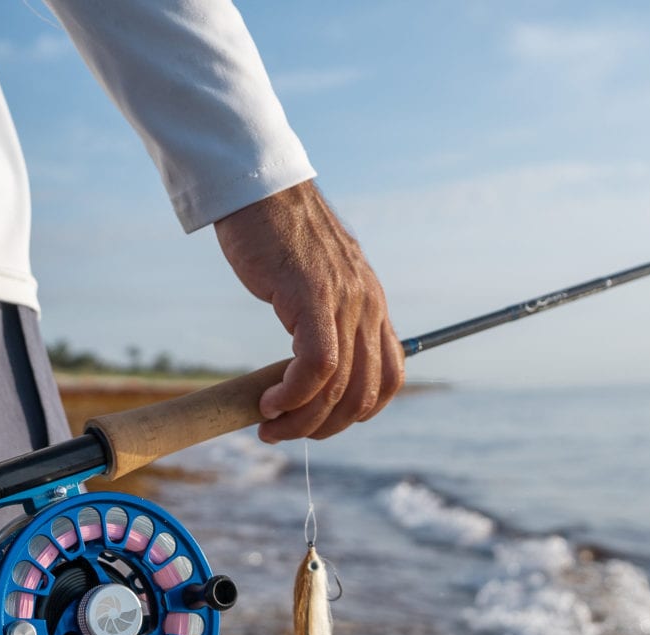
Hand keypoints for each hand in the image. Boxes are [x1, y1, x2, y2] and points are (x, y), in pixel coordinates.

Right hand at [214, 180, 403, 441]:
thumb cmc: (277, 235)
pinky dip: (293, 396)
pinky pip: (317, 367)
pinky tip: (269, 402)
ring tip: (270, 425)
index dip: (361, 410)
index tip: (323, 420)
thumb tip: (309, 366)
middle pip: (366, 392)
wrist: (259, 188)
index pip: (390, 375)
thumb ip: (324, 317)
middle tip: (286, 431)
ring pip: (339, 388)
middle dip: (326, 426)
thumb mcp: (315, 281)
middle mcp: (367, 306)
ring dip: (303, 420)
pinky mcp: (313, 298)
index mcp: (372, 304)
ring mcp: (344, 302)